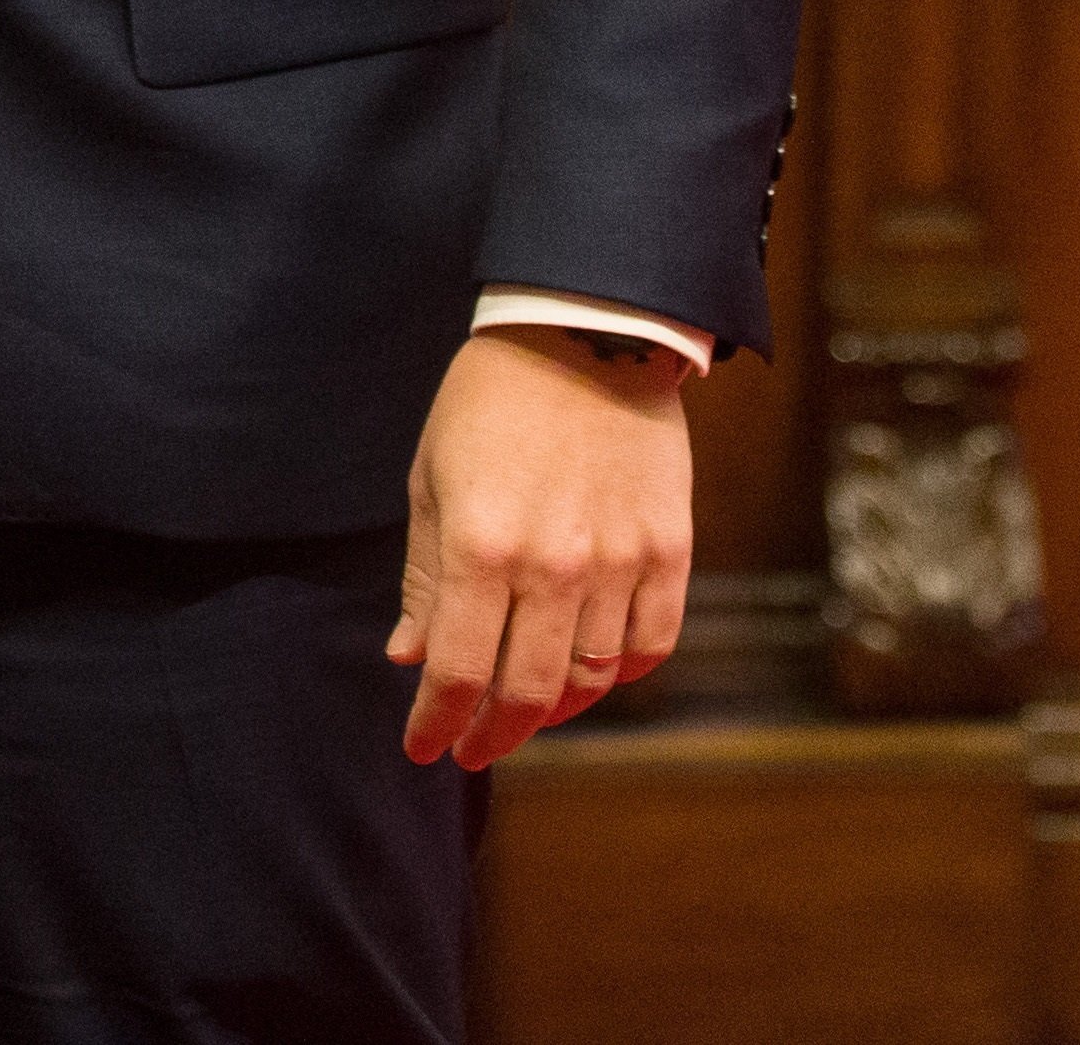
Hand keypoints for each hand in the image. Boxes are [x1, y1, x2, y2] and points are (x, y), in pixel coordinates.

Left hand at [387, 325, 690, 770]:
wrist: (585, 333)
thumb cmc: (488, 403)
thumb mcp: (432, 481)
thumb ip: (426, 580)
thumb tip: (410, 660)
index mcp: (483, 547)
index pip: (460, 672)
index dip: (439, 722)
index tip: (424, 747)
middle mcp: (556, 567)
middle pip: (528, 692)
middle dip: (493, 733)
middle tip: (473, 747)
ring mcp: (621, 562)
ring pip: (593, 679)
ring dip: (555, 710)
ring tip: (524, 714)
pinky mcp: (669, 550)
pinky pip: (653, 643)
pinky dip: (621, 674)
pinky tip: (591, 676)